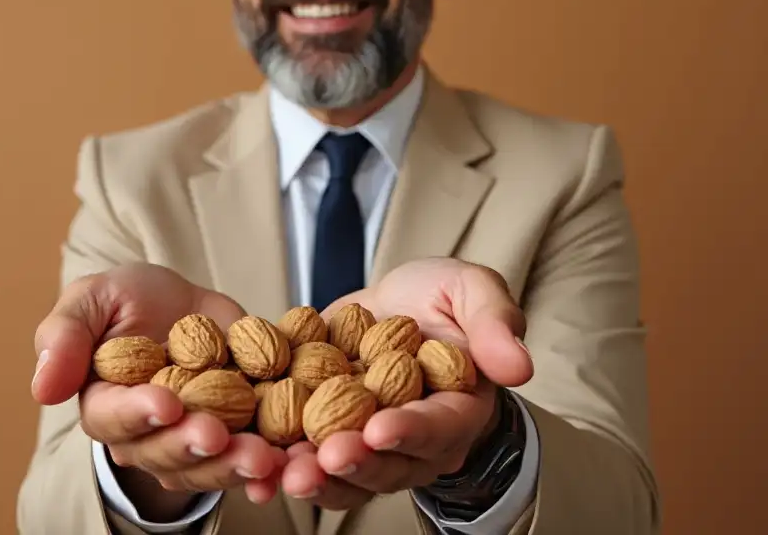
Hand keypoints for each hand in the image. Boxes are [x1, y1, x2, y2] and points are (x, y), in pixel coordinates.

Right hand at [31, 263, 287, 518]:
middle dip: (193, 445)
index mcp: (105, 403)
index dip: (138, 413)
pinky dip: (267, 473)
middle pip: (164, 452)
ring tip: (263, 456)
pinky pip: (248, 465)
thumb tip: (42, 388)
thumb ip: (65, 336)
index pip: (114, 418)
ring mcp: (191, 443)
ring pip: (208, 466)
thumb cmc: (127, 301)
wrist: (181, 304)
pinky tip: (285, 469)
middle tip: (218, 433)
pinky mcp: (235, 439)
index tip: (166, 403)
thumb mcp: (93, 298)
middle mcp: (146, 436)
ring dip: (234, 466)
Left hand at [279, 258, 534, 510]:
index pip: (435, 428)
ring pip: (340, 473)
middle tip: (325, 457)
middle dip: (352, 463)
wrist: (400, 305)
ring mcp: (364, 442)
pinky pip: (300, 454)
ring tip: (281, 472)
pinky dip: (275, 462)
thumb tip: (518, 365)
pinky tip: (250, 465)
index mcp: (454, 410)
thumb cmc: (444, 300)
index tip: (380, 428)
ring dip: (310, 476)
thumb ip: (494, 322)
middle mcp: (409, 439)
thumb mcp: (473, 291)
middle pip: (383, 463)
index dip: (408, 431)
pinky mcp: (322, 429)